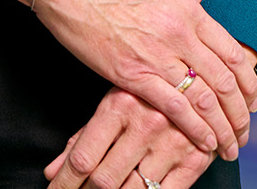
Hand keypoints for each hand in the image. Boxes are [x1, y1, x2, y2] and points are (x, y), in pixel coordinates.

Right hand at [34, 0, 256, 159]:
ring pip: (205, 99)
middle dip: (239, 112)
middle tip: (244, 131)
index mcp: (187, 9)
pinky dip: (195, 129)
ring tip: (229, 145)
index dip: (248, 82)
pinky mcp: (133, 74)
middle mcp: (180, 32)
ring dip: (222, 127)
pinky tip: (205, 142)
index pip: (233, 52)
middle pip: (225, 80)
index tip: (251, 99)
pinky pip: (175, 107)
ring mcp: (158, 54)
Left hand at [44, 86, 216, 188]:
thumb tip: (53, 172)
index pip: (83, 157)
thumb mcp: (113, 104)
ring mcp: (172, 143)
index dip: (64, 183)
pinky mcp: (195, 160)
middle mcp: (146, 124)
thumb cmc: (147, 91)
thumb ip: (83, 139)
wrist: (203, 78)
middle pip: (105, 180)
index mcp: (120, 104)